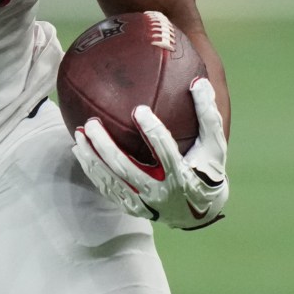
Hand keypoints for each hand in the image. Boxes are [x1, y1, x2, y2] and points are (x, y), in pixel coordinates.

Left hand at [71, 78, 227, 228]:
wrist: (199, 211)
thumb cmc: (207, 168)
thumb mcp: (215, 145)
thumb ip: (208, 115)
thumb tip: (198, 81)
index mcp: (183, 176)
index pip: (166, 153)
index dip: (152, 132)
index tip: (138, 110)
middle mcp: (161, 192)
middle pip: (128, 168)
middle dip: (106, 146)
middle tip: (92, 123)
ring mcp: (144, 202)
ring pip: (112, 180)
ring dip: (93, 157)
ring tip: (79, 134)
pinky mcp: (132, 207)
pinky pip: (108, 189)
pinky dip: (92, 171)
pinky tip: (80, 151)